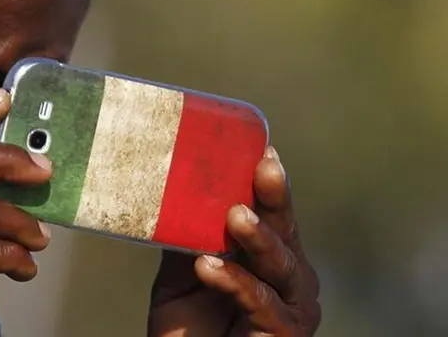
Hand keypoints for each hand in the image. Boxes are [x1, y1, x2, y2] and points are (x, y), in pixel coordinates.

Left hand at [148, 146, 320, 336]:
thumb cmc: (190, 330)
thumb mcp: (181, 278)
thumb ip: (186, 240)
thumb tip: (173, 193)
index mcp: (271, 257)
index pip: (273, 214)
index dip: (270, 183)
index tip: (263, 149)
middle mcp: (290, 278)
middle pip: (286, 230)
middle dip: (274, 197)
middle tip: (264, 167)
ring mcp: (293, 307)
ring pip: (280, 263)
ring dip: (258, 236)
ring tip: (235, 215)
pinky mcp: (285, 333)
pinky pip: (260, 301)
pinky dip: (234, 280)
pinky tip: (208, 264)